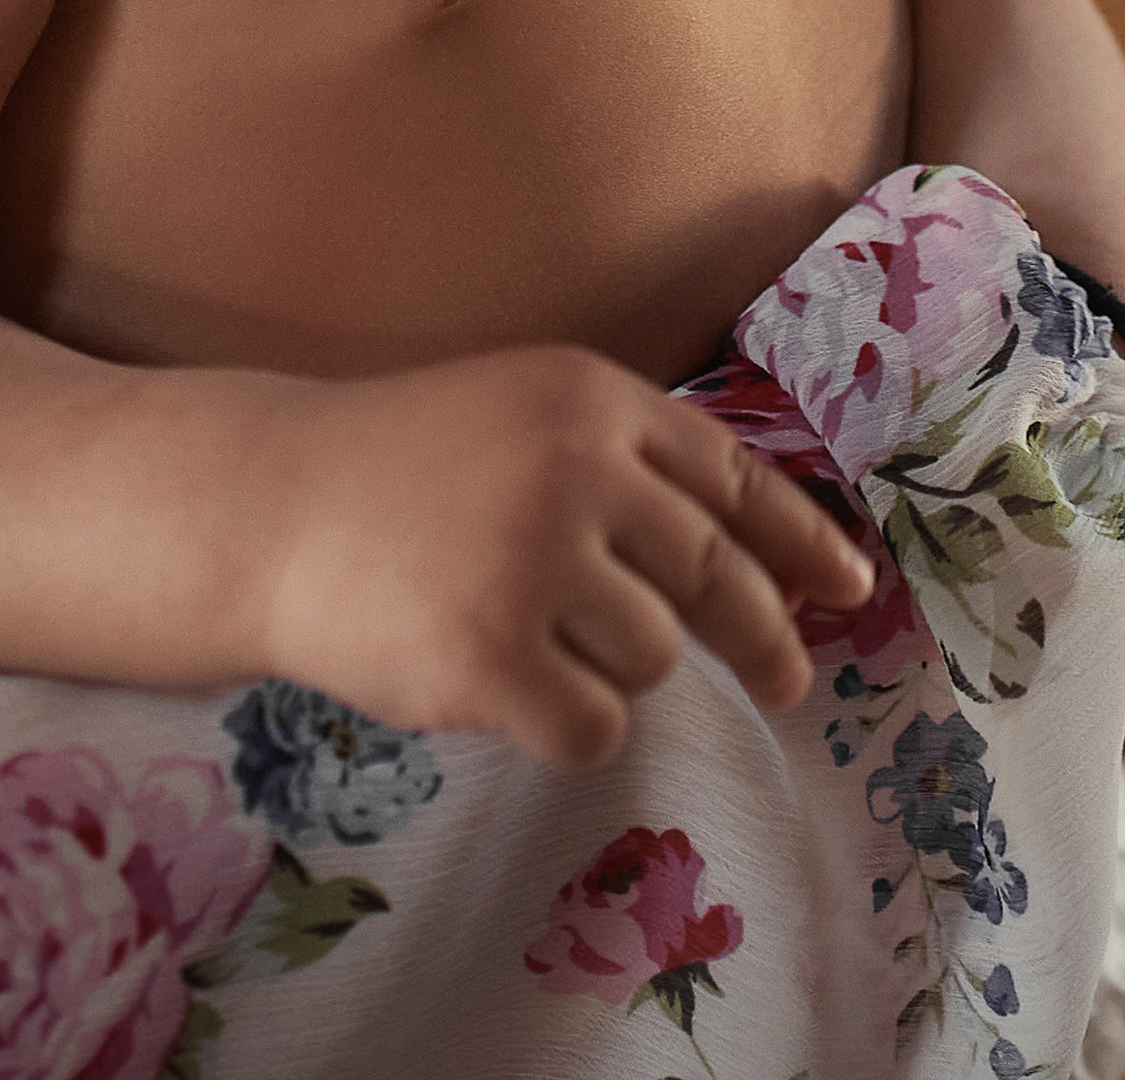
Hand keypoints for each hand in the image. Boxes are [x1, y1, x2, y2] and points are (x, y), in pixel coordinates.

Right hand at [262, 346, 874, 769]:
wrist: (271, 507)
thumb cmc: (405, 465)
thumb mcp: (525, 415)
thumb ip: (630, 464)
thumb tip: (769, 554)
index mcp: (592, 400)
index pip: (732, 476)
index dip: (801, 538)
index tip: (853, 589)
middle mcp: (577, 469)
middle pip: (716, 575)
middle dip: (764, 635)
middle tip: (791, 680)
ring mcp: (534, 562)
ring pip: (652, 655)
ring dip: (614, 666)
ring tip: (533, 635)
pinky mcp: (491, 655)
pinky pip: (592, 723)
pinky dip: (566, 721)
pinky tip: (507, 685)